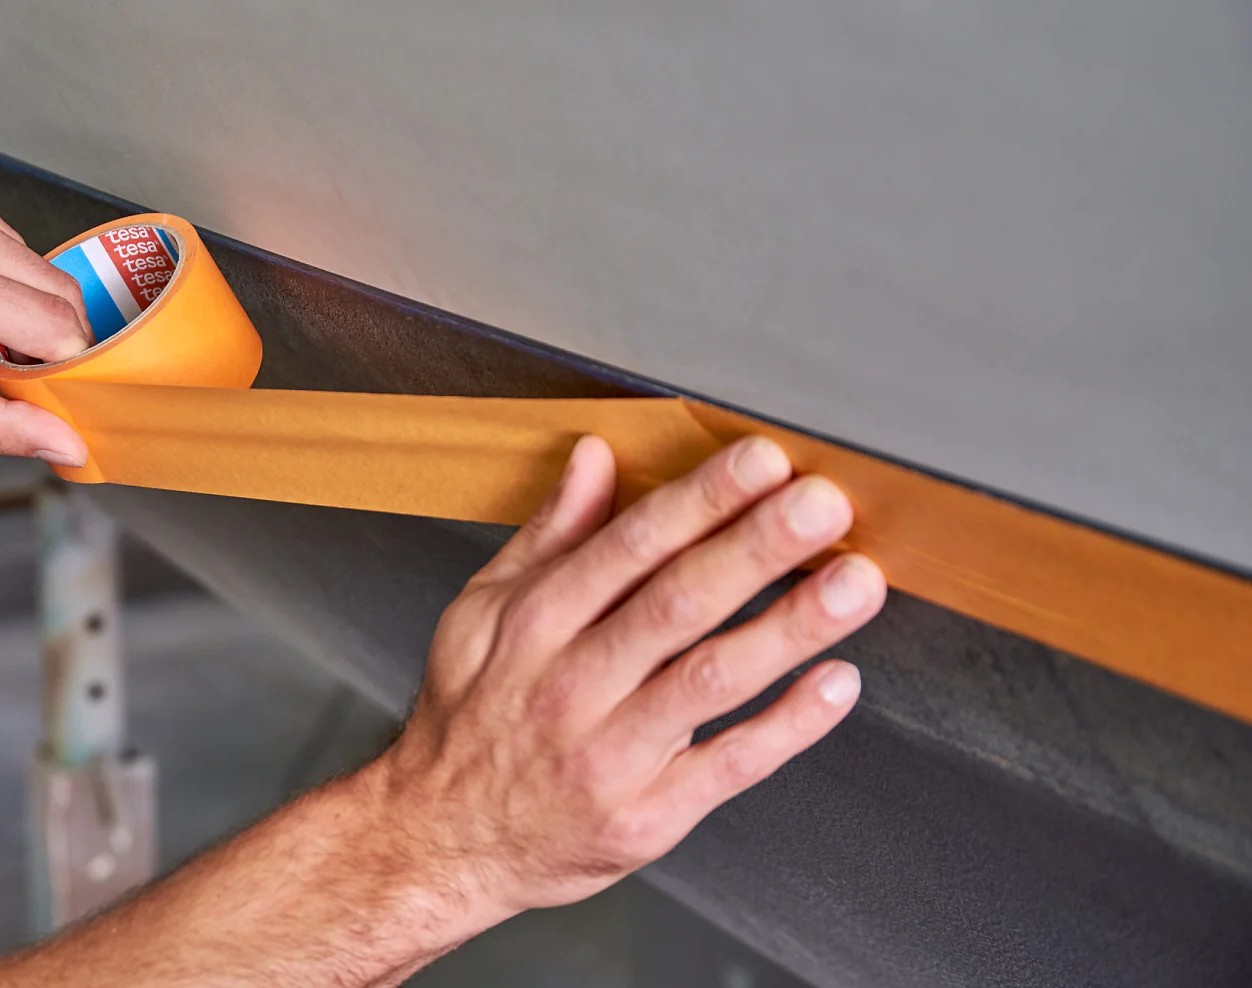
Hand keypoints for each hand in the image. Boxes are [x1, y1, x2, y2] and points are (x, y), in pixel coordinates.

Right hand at [366, 433, 884, 935]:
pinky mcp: (647, 818)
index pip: (628, 547)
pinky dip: (788, 726)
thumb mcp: (481, 612)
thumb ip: (549, 534)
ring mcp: (609, 755)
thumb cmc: (470, 719)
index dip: (700, 501)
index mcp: (533, 624)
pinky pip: (728, 766)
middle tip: (822, 505)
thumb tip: (595, 457)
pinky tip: (836, 682)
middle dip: (755, 549)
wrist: (443, 841)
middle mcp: (570, 685)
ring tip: (854, 583)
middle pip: (675, 605)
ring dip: (790, 627)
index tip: (761, 462)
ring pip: (710, 680)